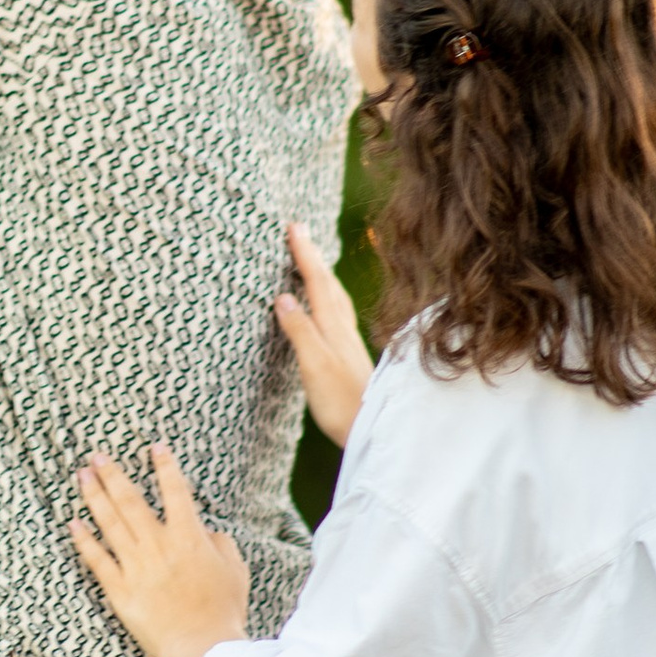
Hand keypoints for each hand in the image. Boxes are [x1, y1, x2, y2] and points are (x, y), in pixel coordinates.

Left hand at [70, 446, 250, 656]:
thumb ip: (222, 544)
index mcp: (189, 536)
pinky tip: (73, 523)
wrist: (203, 646)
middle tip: (97, 456)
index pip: (175, 490)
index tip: (154, 447)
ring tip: (82, 476)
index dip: (164, 466)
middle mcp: (158, 545)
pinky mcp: (119, 590)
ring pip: (109, 523)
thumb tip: (209, 532)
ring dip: (94, 496)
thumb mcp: (235, 569)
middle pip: (130, 500)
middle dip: (112, 474)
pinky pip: (96, 559)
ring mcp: (136, 566)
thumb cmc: (224, 610)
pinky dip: (83, 540)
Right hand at [277, 224, 374, 443]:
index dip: (305, 254)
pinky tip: (327, 308)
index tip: (294, 226)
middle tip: (301, 232)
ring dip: (323, 275)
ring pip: (335, 298)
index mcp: (332, 328)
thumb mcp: (314, 366)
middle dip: (314, 257)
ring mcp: (348, 343)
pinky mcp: (348, 357)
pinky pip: (336, 314)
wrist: (372, 429)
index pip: (317, 282)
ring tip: (313, 260)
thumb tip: (283, 296)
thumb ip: (300, 331)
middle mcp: (343, 330)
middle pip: (329, 284)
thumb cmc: (341, 403)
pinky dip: (328, 299)